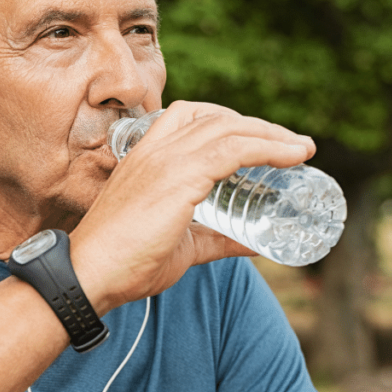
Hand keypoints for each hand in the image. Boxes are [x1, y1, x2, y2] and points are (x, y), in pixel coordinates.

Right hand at [70, 101, 314, 312]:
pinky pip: (233, 150)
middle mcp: (155, 150)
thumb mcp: (181, 246)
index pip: (190, 116)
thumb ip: (217, 240)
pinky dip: (267, 148)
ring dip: (271, 134)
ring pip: (230, 128)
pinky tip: (292, 156)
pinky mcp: (179, 178)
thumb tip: (258, 245)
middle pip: (217, 117)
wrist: (91, 274)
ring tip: (301, 149)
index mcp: (145, 156)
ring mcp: (166, 160)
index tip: (261, 138)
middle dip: (260, 126)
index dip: (230, 120)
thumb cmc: (126, 263)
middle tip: (292, 145)